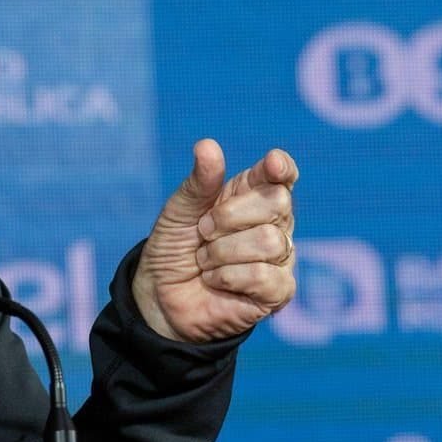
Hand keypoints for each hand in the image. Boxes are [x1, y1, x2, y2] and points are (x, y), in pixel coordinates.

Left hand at [134, 140, 297, 342]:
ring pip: (269, 240)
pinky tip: (216, 281)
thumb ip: (199, 182)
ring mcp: (280, 257)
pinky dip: (229, 277)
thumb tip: (207, 145)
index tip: (271, 164)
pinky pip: (265, 276)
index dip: (281, 168)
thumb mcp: (179, 211)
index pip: (282, 174)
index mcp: (253, 194)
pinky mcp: (278, 291)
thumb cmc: (175, 247)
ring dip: (222, 252)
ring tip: (205, 261)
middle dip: (229, 217)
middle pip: (277, 203)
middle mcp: (274, 222)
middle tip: (203, 231)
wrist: (160, 295)